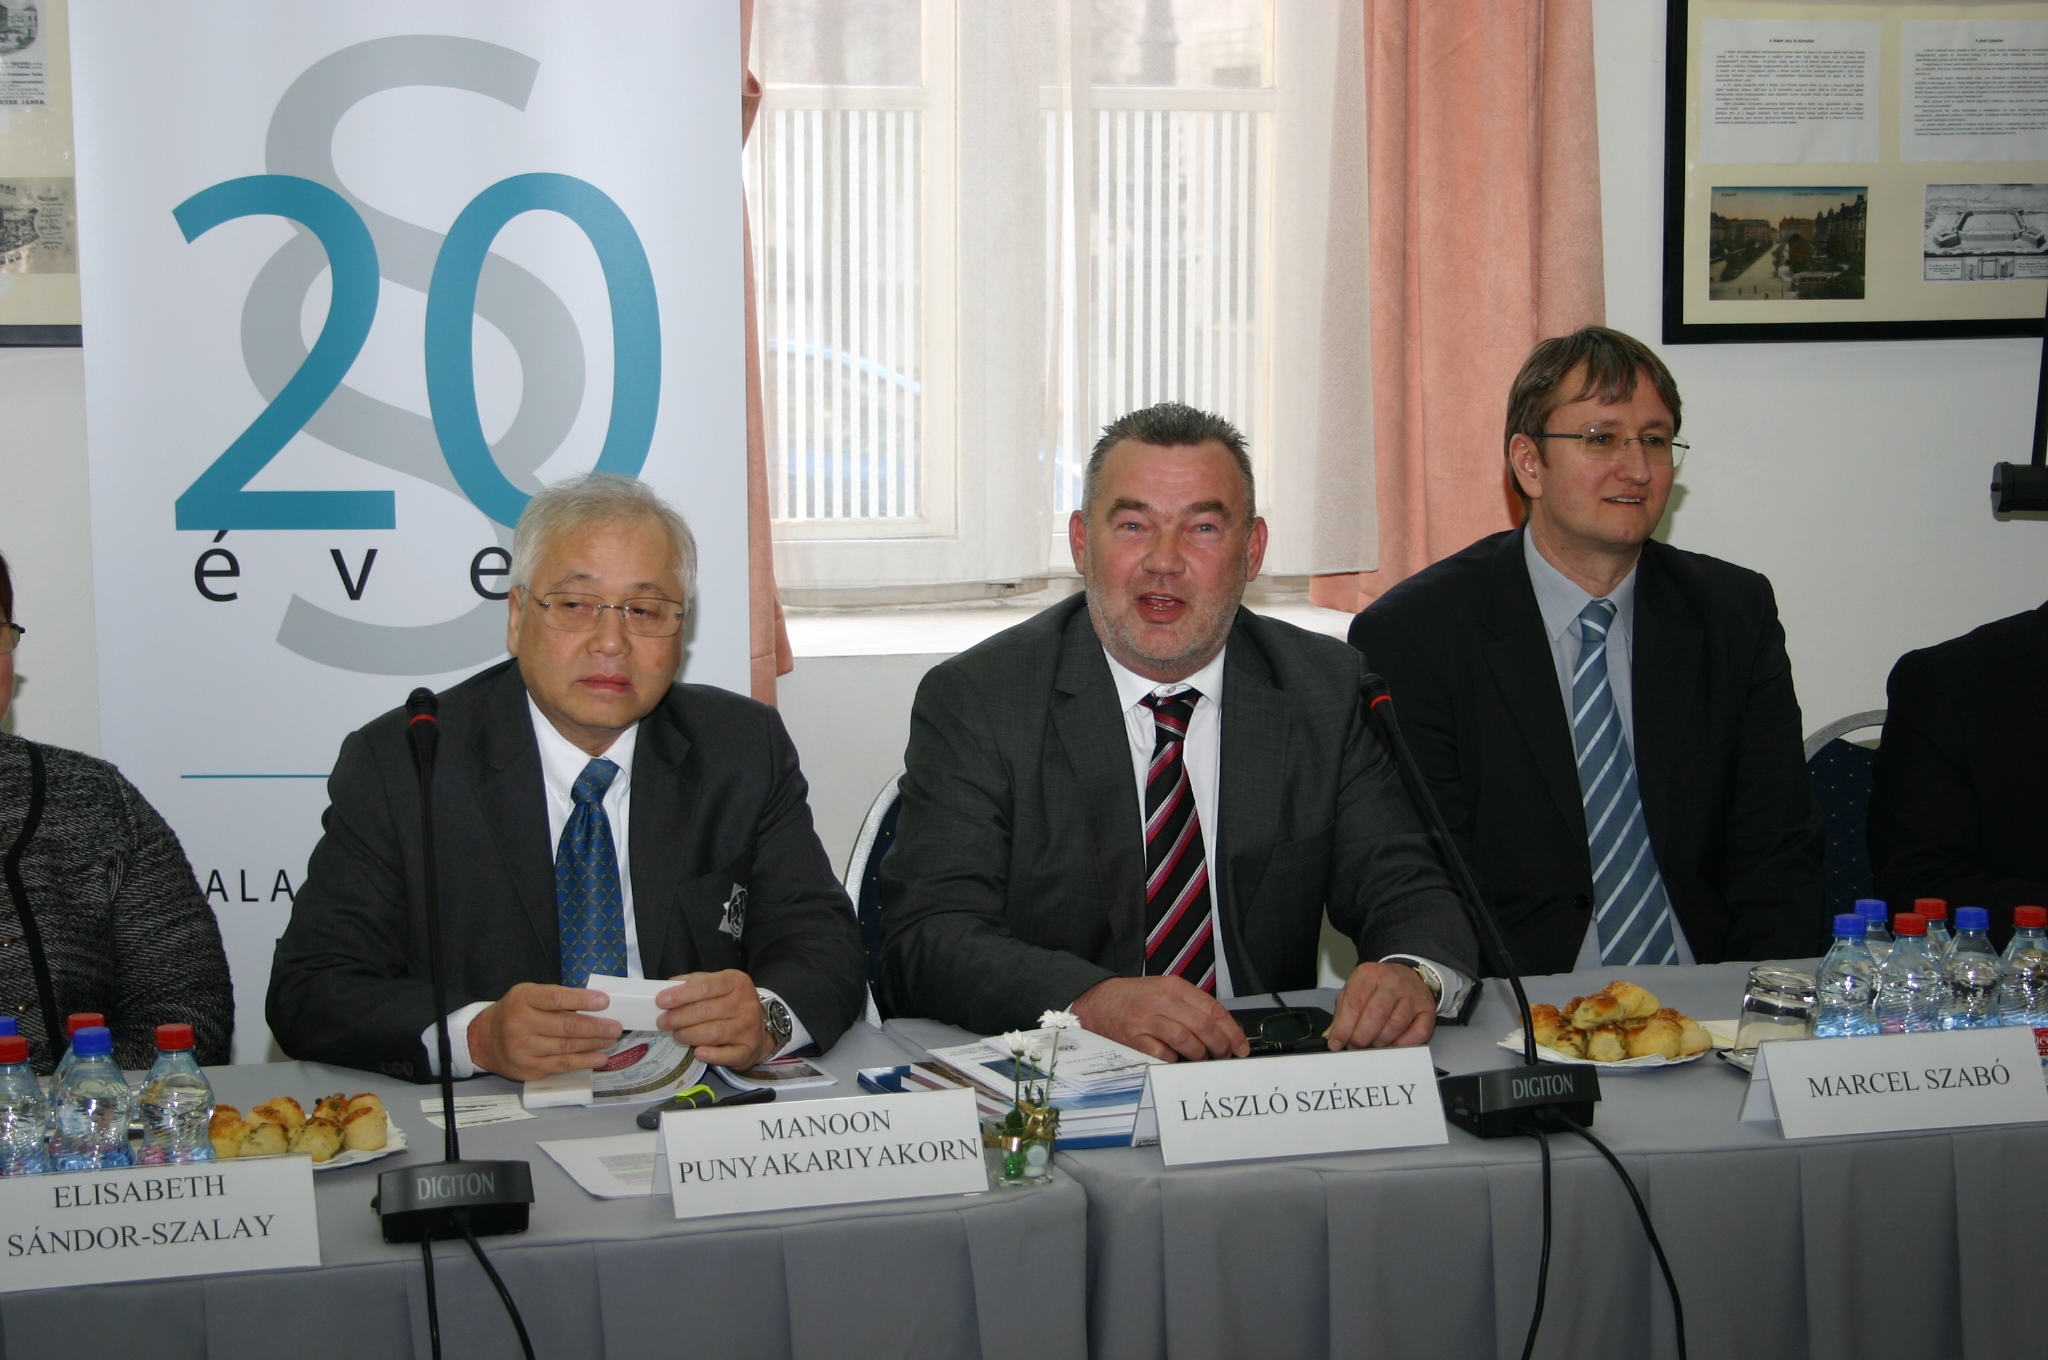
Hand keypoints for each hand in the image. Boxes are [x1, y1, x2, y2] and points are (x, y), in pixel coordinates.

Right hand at [467, 982, 621, 1080]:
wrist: (486, 1039)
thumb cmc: (516, 1012)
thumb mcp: (529, 995)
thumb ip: (557, 998)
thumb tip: (595, 1005)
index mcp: (523, 999)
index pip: (556, 998)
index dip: (581, 999)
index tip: (604, 1001)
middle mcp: (521, 1024)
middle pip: (566, 1026)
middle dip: (596, 1027)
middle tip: (616, 1026)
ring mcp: (524, 1049)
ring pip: (567, 1047)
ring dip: (594, 1044)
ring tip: (611, 1039)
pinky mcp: (530, 1068)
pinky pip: (562, 1065)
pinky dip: (584, 1061)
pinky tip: (600, 1058)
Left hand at [657, 970, 775, 1068]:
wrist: (758, 1028)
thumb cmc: (730, 1003)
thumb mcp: (717, 985)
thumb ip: (694, 983)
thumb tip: (668, 987)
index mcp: (736, 982)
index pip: (706, 986)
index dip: (681, 994)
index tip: (661, 1001)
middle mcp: (745, 1003)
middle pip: (705, 1011)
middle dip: (678, 1017)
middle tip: (663, 1022)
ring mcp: (748, 1027)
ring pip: (713, 1033)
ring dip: (688, 1035)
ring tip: (677, 1035)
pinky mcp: (748, 1049)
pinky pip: (726, 1055)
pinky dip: (710, 1055)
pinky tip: (697, 1052)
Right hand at [1071, 976, 1248, 1061]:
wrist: (1097, 1000)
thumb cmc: (1135, 998)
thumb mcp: (1164, 991)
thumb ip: (1191, 1006)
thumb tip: (1222, 1030)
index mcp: (1174, 987)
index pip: (1212, 1009)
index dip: (1231, 1030)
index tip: (1240, 1045)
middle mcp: (1162, 1001)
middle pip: (1202, 1025)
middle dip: (1220, 1045)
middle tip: (1224, 1055)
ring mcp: (1147, 1020)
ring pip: (1186, 1039)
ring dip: (1199, 1054)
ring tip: (1201, 1057)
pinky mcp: (1134, 1038)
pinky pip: (1163, 1054)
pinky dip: (1174, 1060)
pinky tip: (1176, 1059)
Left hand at [1327, 962, 1437, 1049]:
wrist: (1408, 976)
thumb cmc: (1377, 987)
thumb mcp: (1355, 990)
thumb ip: (1343, 1013)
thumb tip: (1332, 1037)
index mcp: (1369, 974)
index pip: (1354, 1002)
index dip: (1344, 1027)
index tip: (1336, 1044)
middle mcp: (1393, 982)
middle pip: (1376, 1014)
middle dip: (1361, 1037)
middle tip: (1355, 1047)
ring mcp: (1413, 996)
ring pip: (1395, 1025)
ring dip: (1380, 1042)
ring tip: (1372, 1046)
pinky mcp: (1427, 1010)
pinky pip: (1417, 1034)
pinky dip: (1402, 1045)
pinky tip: (1391, 1045)